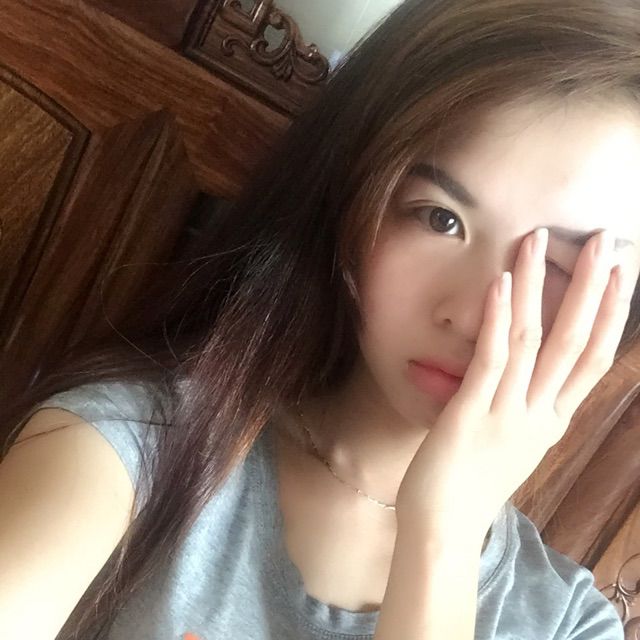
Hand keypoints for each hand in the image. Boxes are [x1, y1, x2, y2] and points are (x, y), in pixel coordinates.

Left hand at [395, 227, 634, 537]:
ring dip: (537, 287)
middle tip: (606, 241)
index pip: (592, 359)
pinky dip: (498, 319)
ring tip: (539, 241)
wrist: (443, 529)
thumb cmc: (471, 484)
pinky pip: (491, 359)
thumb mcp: (510, 443)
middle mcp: (539, 413)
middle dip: (593, 289)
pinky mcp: (471, 413)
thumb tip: (521, 376)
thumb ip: (521, 408)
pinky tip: (501, 283)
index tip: (622, 274)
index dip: (611, 314)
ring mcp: (508, 413)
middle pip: (577, 342)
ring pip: (534, 340)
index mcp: (551, 420)